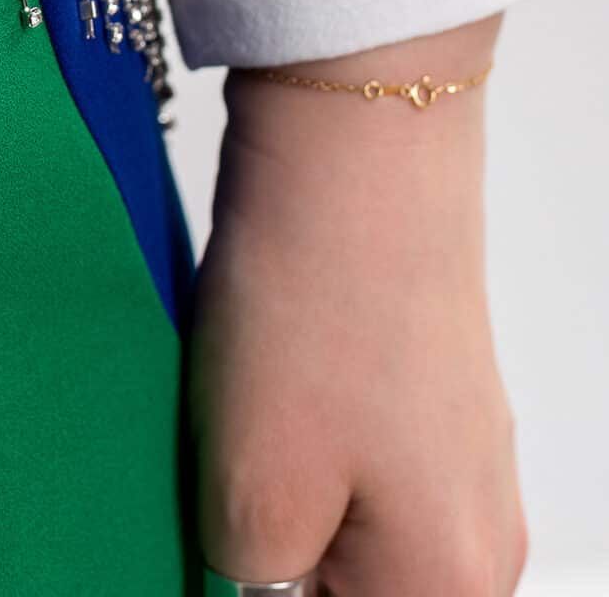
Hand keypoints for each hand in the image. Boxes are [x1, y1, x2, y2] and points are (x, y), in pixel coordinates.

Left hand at [191, 16, 526, 594]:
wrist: (356, 137)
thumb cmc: (320, 300)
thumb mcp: (252, 493)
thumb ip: (247, 578)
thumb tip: (242, 583)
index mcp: (448, 584)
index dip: (250, 589)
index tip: (214, 533)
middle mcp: (477, 532)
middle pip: (343, 582)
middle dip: (266, 543)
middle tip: (211, 473)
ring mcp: (455, 452)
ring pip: (337, 511)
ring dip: (271, 482)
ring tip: (232, 411)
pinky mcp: (419, 384)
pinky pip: (342, 443)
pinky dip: (287, 422)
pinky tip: (251, 368)